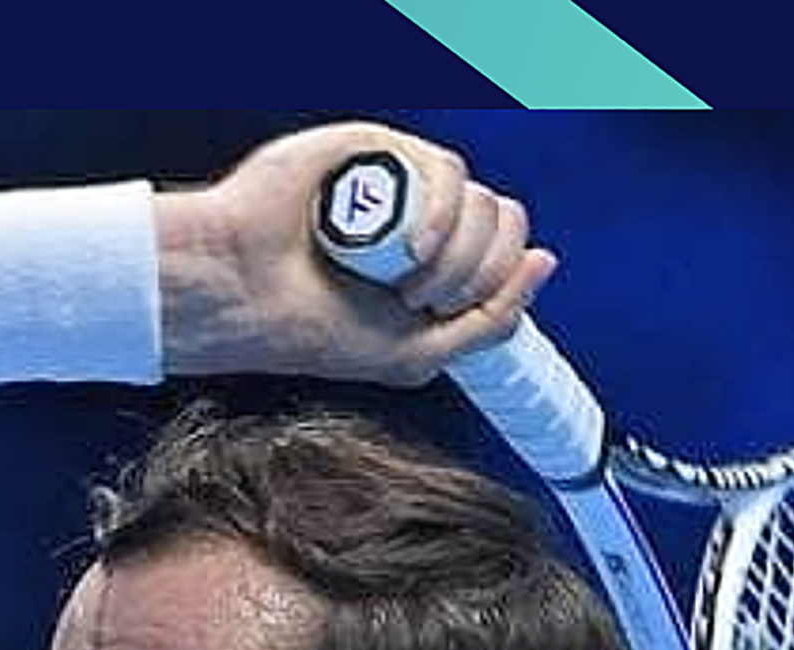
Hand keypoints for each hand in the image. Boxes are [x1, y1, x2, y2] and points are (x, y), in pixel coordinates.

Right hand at [158, 121, 557, 386]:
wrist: (249, 299)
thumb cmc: (317, 331)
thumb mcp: (422, 355)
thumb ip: (490, 320)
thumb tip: (544, 262)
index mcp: (438, 260)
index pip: (508, 249)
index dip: (498, 281)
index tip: (446, 312)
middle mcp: (423, 217)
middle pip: (502, 221)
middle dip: (475, 273)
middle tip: (422, 301)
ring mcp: (401, 181)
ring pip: (480, 199)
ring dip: (455, 256)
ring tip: (404, 283)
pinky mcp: (377, 149)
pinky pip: (445, 170)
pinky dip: (439, 217)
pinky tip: (408, 249)